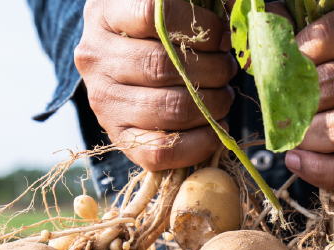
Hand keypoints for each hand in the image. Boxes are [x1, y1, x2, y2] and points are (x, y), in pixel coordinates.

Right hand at [74, 0, 237, 170]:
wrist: (119, 70)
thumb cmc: (153, 35)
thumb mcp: (167, 8)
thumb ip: (197, 6)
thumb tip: (235, 17)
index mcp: (106, 14)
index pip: (155, 15)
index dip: (200, 29)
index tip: (222, 37)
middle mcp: (97, 59)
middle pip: (165, 67)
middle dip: (212, 71)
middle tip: (228, 70)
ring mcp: (104, 103)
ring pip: (170, 109)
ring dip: (212, 106)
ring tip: (224, 97)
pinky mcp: (119, 139)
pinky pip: (162, 151)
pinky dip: (199, 144)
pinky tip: (215, 130)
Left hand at [284, 1, 333, 188]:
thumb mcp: (330, 33)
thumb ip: (295, 24)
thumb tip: (263, 26)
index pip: (330, 33)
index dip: (293, 54)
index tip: (276, 70)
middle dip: (294, 102)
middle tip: (275, 111)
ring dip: (305, 136)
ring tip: (288, 135)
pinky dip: (318, 169)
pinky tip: (296, 159)